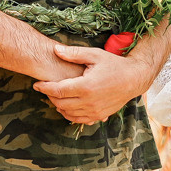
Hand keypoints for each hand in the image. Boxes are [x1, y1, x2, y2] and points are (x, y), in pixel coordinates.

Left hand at [34, 43, 148, 126]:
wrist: (134, 79)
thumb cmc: (114, 64)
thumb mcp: (94, 55)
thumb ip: (74, 54)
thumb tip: (55, 50)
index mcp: (86, 86)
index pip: (58, 90)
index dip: (44, 87)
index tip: (37, 84)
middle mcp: (89, 101)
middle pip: (60, 103)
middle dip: (50, 96)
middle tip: (46, 88)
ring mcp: (94, 111)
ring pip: (67, 113)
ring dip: (58, 105)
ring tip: (55, 96)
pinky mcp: (99, 115)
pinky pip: (78, 120)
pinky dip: (69, 114)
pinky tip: (67, 106)